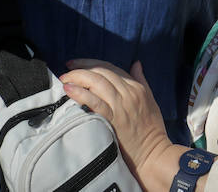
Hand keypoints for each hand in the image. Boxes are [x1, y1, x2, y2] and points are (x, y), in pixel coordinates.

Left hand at [62, 59, 172, 179]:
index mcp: (136, 87)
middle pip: (101, 72)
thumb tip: (136, 63)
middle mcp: (128, 93)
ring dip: (77, 77)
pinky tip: (69, 90)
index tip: (76, 64)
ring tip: (64, 79)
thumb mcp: (151, 100)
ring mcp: (120, 106)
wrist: (153, 153)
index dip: (91, 63)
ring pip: (97, 83)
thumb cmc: (152, 129)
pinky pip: (94, 102)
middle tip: (66, 71)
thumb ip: (142, 80)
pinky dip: (81, 93)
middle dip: (81, 68)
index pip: (111, 68)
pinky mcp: (113, 120)